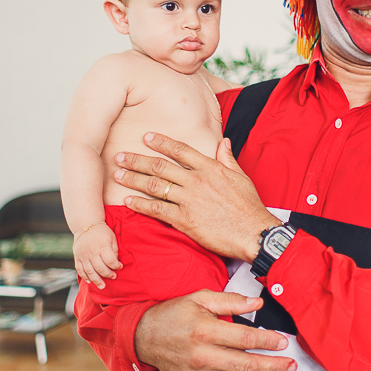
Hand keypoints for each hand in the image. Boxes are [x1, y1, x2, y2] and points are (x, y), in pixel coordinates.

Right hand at [73, 223, 120, 287]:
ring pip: (90, 272)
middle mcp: (92, 252)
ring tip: (102, 286)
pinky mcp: (77, 257)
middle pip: (101, 268)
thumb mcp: (112, 238)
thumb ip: (114, 250)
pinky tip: (90, 281)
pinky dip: (85, 276)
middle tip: (114, 276)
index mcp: (102, 246)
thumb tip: (115, 262)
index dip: (117, 266)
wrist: (86, 224)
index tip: (120, 267)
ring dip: (97, 281)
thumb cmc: (102, 232)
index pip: (111, 261)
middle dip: (108, 274)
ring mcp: (84, 256)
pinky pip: (80, 269)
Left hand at [115, 135, 280, 261]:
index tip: (146, 137)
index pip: (181, 150)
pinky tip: (128, 201)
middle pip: (161, 166)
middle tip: (120, 156)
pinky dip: (141, 205)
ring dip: (134, 179)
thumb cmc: (249, 207)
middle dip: (137, 160)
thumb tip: (223, 142)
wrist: (253, 233)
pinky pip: (157, 210)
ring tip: (118, 175)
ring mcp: (189, 201)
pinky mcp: (185, 220)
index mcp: (210, 168)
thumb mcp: (241, 177)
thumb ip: (227, 159)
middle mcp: (196, 181)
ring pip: (155, 186)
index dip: (161, 142)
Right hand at [135, 290, 295, 370]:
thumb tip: (259, 303)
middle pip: (246, 365)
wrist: (144, 336)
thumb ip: (230, 300)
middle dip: (274, 366)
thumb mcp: (200, 298)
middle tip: (292, 365)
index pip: (245, 338)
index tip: (284, 342)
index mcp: (206, 331)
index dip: (268, 341)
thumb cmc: (174, 314)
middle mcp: (202, 356)